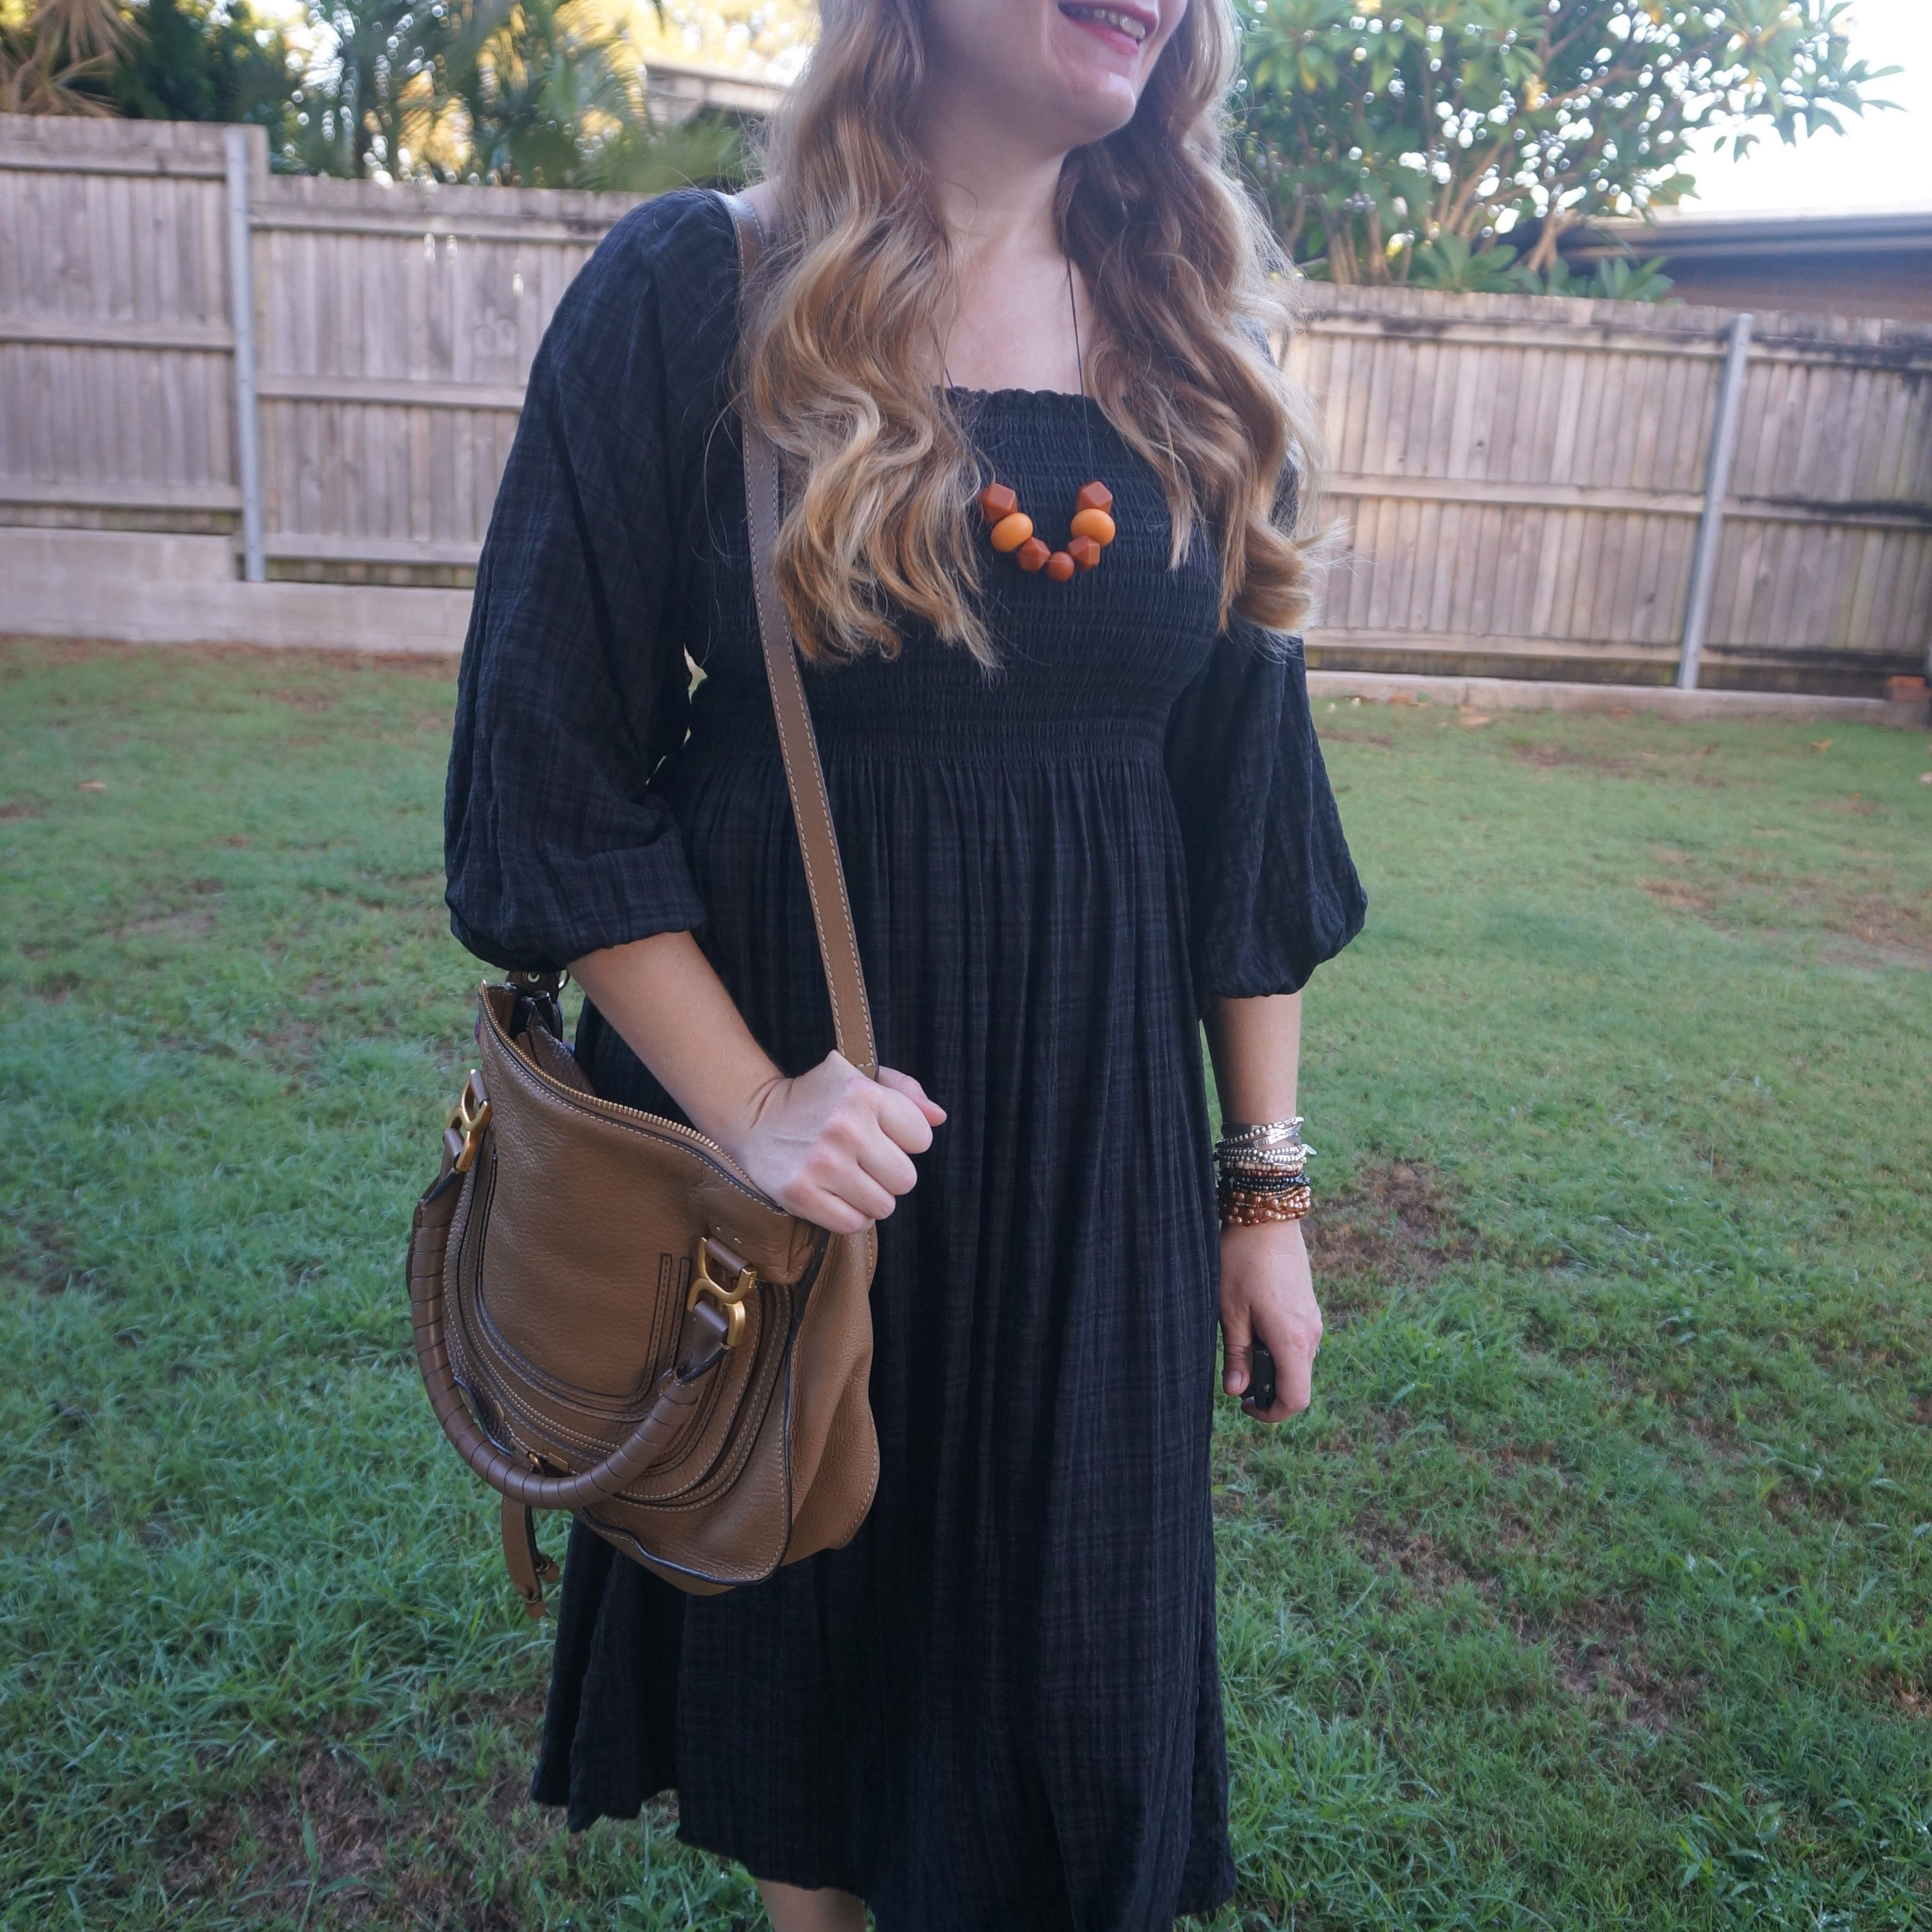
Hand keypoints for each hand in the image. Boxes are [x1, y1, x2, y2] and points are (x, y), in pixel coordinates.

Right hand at [721, 1051, 945, 1234]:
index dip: (906, 1140)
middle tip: (866, 1162)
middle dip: (890, 1174)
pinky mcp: (800, 1194)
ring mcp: (822, 1164)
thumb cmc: (817, 1098)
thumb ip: (905, 1092)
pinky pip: (853, 1224)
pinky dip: (850, 1216)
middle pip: (906, 1179)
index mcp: (863, 1094)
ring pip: (883, 1206)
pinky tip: (836, 1195)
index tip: (882, 1135)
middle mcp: (844, 1128)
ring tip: (850, 1178)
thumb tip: (938, 1117)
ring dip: (871, 1198)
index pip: (922, 1138)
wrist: (756, 1116)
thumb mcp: (859, 1078)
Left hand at [1219, 1219, 1321, 1422]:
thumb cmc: (1242, 1261)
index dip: (1270, 1413)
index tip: (1243, 1404)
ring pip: (1297, 1362)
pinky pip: (1298, 1341)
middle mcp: (1311, 1334)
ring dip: (1272, 1366)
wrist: (1266, 1217)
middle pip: (1297, 1383)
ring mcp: (1313, 1319)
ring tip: (1241, 1343)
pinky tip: (1253, 1325)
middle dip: (1268, 1389)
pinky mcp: (1309, 1307)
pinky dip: (1278, 1347)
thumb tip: (1237, 1391)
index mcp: (1292, 1341)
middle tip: (1235, 1375)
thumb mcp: (1230, 1311)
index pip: (1295, 1399)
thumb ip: (1237, 1354)